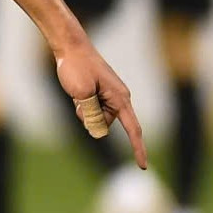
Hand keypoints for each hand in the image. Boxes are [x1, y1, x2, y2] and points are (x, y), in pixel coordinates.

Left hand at [55, 39, 147, 168]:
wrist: (70, 46)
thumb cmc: (76, 67)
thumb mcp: (82, 94)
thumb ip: (91, 115)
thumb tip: (96, 132)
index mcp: (120, 99)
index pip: (133, 130)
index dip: (138, 149)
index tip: (142, 166)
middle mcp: (119, 99)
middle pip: (104, 124)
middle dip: (89, 117)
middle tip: (79, 95)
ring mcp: (109, 96)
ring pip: (95, 117)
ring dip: (83, 109)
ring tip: (77, 89)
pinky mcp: (99, 94)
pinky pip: (90, 109)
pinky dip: (81, 104)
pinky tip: (76, 89)